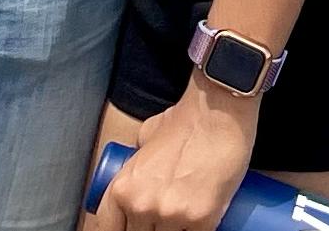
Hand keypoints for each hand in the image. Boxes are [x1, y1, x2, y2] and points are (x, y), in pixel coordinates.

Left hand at [94, 81, 257, 230]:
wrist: (219, 110)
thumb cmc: (185, 120)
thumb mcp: (146, 139)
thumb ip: (136, 158)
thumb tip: (136, 171)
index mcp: (124, 188)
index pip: (108, 230)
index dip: (121, 230)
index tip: (135, 226)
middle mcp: (142, 205)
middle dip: (153, 228)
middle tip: (165, 215)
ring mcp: (172, 215)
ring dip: (175, 230)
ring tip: (183, 214)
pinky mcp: (202, 221)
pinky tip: (200, 220)